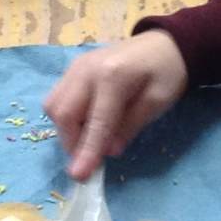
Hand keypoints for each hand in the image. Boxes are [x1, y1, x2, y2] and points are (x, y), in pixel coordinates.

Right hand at [43, 31, 187, 179]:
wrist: (163, 44)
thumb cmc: (166, 73)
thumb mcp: (158, 102)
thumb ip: (131, 126)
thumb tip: (108, 152)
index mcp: (112, 77)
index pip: (95, 121)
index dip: (87, 151)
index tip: (80, 176)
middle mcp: (86, 69)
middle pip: (63, 113)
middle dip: (72, 141)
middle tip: (91, 158)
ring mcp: (75, 67)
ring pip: (54, 106)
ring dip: (66, 130)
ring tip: (91, 139)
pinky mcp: (73, 69)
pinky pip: (58, 98)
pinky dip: (67, 117)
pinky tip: (87, 123)